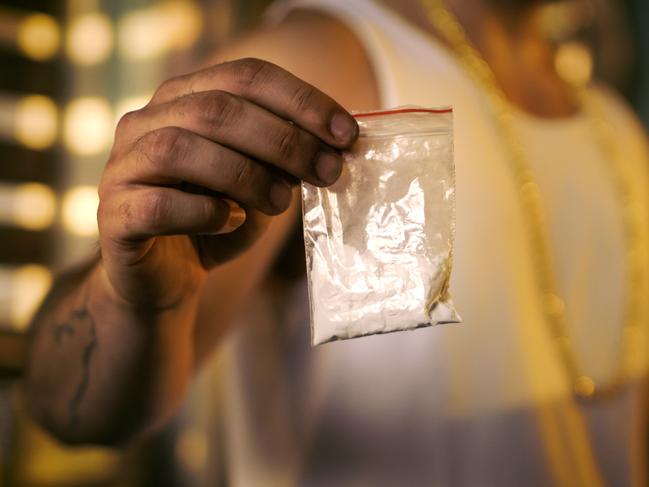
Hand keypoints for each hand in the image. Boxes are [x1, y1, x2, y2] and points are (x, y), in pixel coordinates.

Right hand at [97, 58, 358, 310]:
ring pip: (179, 148)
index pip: (245, 76)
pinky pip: (157, 204)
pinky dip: (203, 212)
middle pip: (216, 109)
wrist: (165, 278)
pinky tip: (231, 221)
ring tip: (282, 201)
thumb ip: (284, 162)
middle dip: (284, 140)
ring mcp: (123, 166)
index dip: (301, 101)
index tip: (347, 133)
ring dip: (245, 174)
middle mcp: (146, 121)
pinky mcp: (114, 214)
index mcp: (184, 99)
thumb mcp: (260, 185)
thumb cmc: (216, 222)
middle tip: (329, 172)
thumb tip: (334, 149)